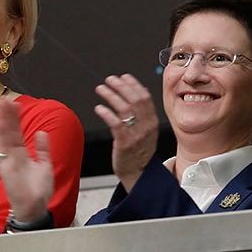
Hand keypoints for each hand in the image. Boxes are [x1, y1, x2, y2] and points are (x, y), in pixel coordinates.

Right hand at [0, 97, 52, 222]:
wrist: (35, 208)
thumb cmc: (38, 190)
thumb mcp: (45, 165)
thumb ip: (43, 149)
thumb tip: (41, 133)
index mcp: (22, 154)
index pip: (18, 133)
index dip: (16, 119)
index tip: (16, 104)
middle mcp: (13, 155)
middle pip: (9, 132)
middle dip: (7, 116)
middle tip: (5, 99)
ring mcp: (8, 161)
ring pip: (4, 137)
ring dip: (2, 121)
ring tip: (0, 106)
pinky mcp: (4, 168)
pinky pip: (0, 150)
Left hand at [93, 74, 158, 191]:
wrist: (138, 174)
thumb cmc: (139, 151)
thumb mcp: (147, 130)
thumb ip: (144, 113)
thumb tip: (140, 91)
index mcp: (152, 121)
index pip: (145, 97)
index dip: (133, 84)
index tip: (123, 76)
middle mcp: (146, 126)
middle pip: (134, 100)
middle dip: (121, 86)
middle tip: (109, 79)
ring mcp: (136, 135)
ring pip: (124, 109)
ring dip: (111, 96)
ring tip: (100, 89)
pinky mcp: (125, 143)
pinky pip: (115, 124)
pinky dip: (107, 113)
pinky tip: (99, 108)